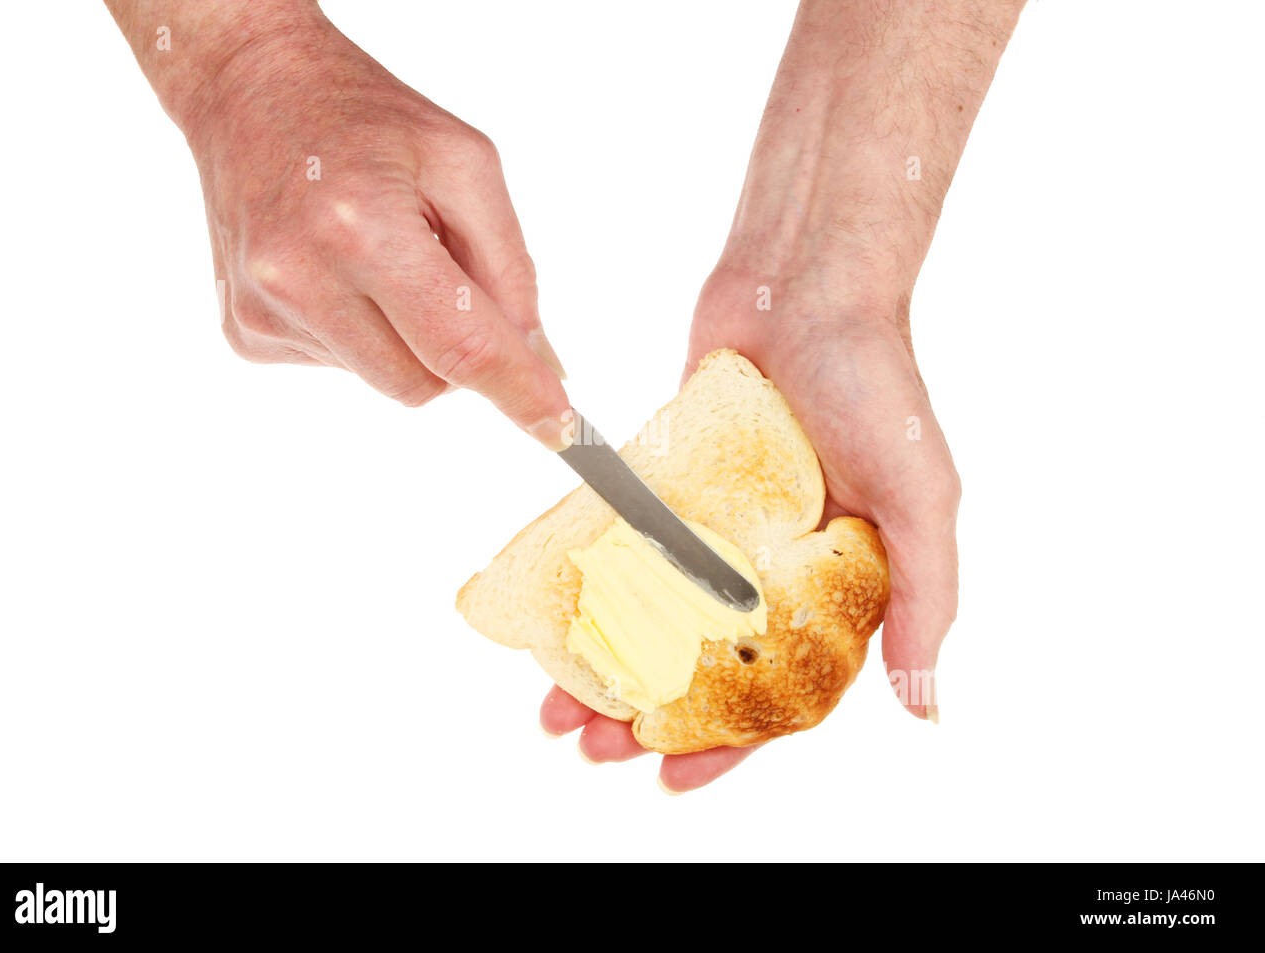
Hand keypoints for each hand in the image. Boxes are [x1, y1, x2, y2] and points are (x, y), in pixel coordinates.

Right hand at [112, 2, 569, 447]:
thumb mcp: (467, 164)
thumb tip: (537, 357)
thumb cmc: (365, 119)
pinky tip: (339, 271)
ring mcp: (264, 312)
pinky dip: (363, 333)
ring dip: (408, 339)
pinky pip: (344, 366)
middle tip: (441, 271)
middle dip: (458, 349)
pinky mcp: (246, 331)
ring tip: (378, 256)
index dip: (519, 392)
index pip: (460, 345)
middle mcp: (300, 278)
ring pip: (388, 381)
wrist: (253, 90)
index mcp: (362, 228)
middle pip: (427, 382)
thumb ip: (510, 267)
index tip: (561, 430)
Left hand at [537, 265, 957, 791]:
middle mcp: (774, 567)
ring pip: (655, 620)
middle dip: (650, 715)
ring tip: (556, 707)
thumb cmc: (877, 380)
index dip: (731, 744)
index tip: (673, 779)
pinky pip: (627, 553)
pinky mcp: (672, 488)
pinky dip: (592, 591)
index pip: (781, 689)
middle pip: (704, 665)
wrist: (801, 282)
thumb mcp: (920, 495)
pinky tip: (550, 623)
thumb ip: (925, 599)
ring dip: (609, 667)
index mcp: (838, 585)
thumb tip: (926, 709)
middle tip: (592, 747)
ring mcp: (719, 529)